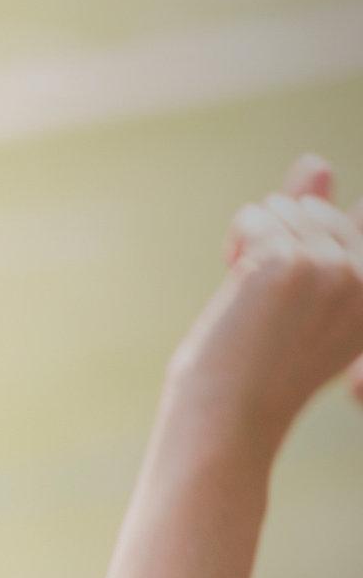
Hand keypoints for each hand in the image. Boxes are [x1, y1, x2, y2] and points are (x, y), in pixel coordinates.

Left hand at [174, 156, 362, 438]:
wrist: (228, 417)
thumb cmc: (254, 362)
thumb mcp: (297, 289)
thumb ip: (315, 226)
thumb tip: (316, 161)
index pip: (356, 222)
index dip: (308, 237)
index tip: (291, 289)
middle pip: (314, 209)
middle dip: (274, 239)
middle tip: (261, 298)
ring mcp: (336, 268)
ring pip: (284, 208)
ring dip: (252, 242)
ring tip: (250, 298)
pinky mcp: (293, 263)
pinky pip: (257, 215)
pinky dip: (237, 241)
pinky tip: (235, 281)